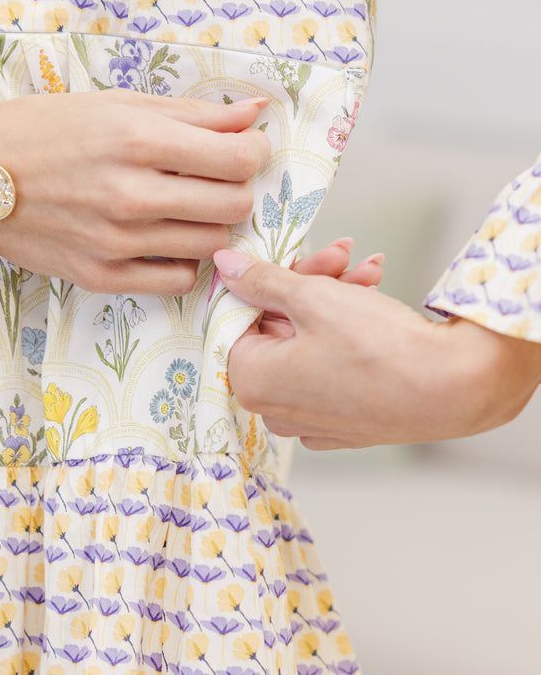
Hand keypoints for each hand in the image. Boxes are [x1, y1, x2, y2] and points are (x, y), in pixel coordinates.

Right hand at [0, 91, 269, 293]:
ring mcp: (116, 241)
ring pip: (212, 244)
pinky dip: (183, 260)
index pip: (238, 160)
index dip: (254, 154)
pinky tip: (165, 237)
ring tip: (185, 206)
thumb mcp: (120, 105)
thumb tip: (256, 113)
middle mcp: (131, 194)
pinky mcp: (102, 276)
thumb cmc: (50, 129)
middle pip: (234, 206)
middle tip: (216, 178)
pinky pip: (178, 280)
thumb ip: (195, 114)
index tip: (245, 149)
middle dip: (237, 189)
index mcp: (138, 140)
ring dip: (211, 223)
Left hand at [213, 250, 540, 448]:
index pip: (241, 317)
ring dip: (336, 299)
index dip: (272, 278)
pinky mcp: (345, 422)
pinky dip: (349, 332)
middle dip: (312, 283)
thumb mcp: (311, 297)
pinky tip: (374, 299)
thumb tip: (224, 267)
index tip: (299, 257)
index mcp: (252, 381)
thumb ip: (260, 280)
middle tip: (341, 255)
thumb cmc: (378, 348)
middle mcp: (275, 409)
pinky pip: (332, 367)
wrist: (454, 388)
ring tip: (371, 271)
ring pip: (309, 342)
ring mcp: (311, 420)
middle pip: (278, 327)